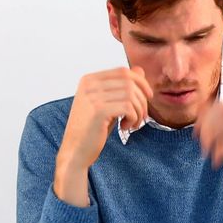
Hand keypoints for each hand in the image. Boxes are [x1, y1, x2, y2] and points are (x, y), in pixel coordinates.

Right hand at [55, 66, 153, 205]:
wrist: (75, 151)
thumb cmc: (92, 129)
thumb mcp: (108, 104)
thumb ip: (121, 87)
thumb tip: (140, 70)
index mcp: (89, 79)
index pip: (123, 71)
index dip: (141, 82)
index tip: (148, 97)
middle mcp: (89, 84)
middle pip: (130, 82)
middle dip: (142, 99)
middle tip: (141, 116)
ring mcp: (92, 97)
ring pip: (131, 95)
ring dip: (138, 111)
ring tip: (132, 124)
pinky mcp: (98, 111)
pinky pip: (128, 107)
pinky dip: (133, 118)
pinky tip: (125, 127)